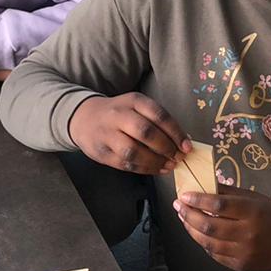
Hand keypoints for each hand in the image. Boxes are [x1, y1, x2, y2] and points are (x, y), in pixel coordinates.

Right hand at [68, 93, 186, 174]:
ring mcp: (108, 135)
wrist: (84, 118)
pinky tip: (156, 169)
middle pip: (146, 132)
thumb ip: (157, 120)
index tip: (186, 146)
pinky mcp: (102, 153)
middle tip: (178, 157)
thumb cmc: (119, 114)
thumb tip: (182, 141)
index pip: (158, 115)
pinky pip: (126, 164)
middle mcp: (119, 115)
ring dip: (155, 161)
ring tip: (169, 165)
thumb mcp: (136, 106)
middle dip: (166, 148)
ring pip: (134, 151)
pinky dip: (145, 169)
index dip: (175, 132)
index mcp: (133, 101)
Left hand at [174, 188, 270, 270]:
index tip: (184, 196)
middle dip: (188, 216)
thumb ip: (228, 193)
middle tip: (178, 207)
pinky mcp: (242, 266)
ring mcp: (244, 253)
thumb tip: (202, 186)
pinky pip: (215, 255)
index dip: (197, 201)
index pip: (217, 206)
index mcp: (252, 212)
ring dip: (192, 230)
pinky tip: (200, 234)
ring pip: (208, 243)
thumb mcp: (255, 198)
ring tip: (185, 219)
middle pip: (209, 227)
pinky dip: (204, 243)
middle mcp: (248, 234)